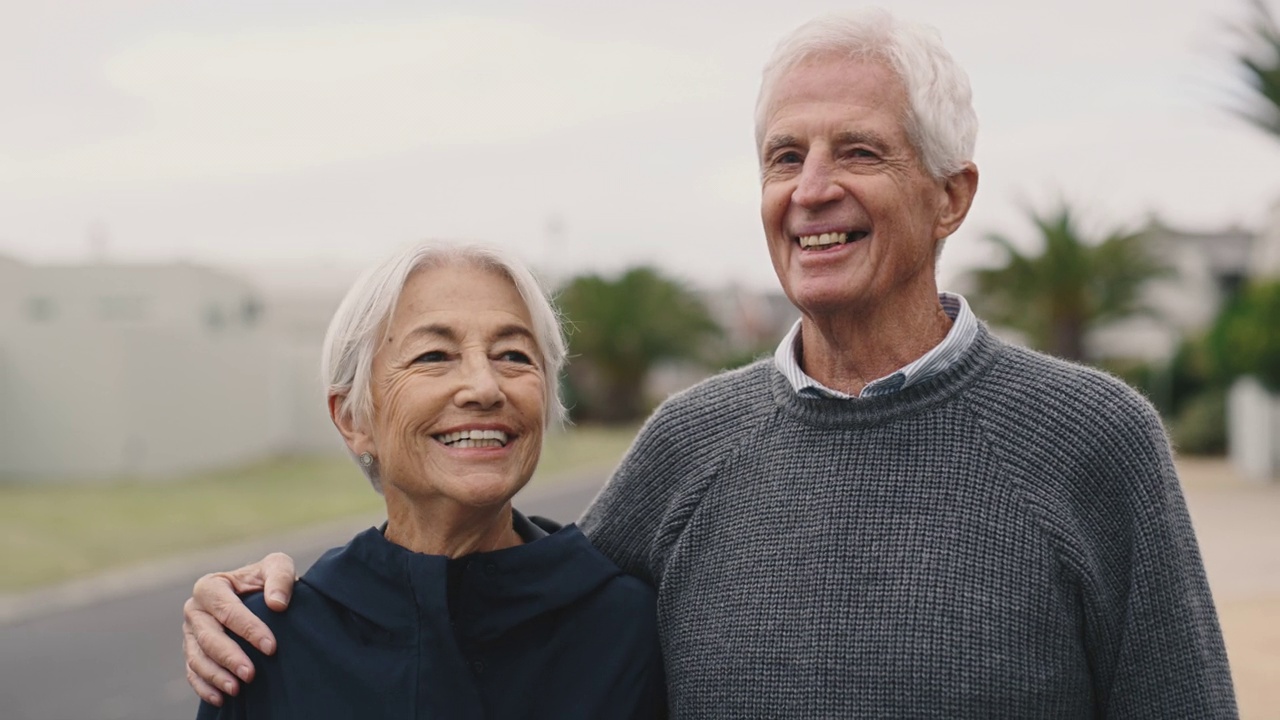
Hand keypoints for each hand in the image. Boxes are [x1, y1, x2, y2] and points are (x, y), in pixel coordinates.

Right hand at [182, 553, 296, 705]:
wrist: (258, 594)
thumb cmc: (267, 580)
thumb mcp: (277, 566)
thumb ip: (279, 577)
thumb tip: (277, 604)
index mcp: (210, 586)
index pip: (227, 610)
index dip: (249, 629)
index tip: (271, 647)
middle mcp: (195, 609)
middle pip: (209, 638)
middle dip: (230, 657)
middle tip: (251, 674)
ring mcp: (190, 633)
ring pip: (197, 658)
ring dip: (216, 676)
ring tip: (237, 689)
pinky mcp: (191, 651)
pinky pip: (192, 672)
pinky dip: (204, 687)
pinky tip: (221, 698)